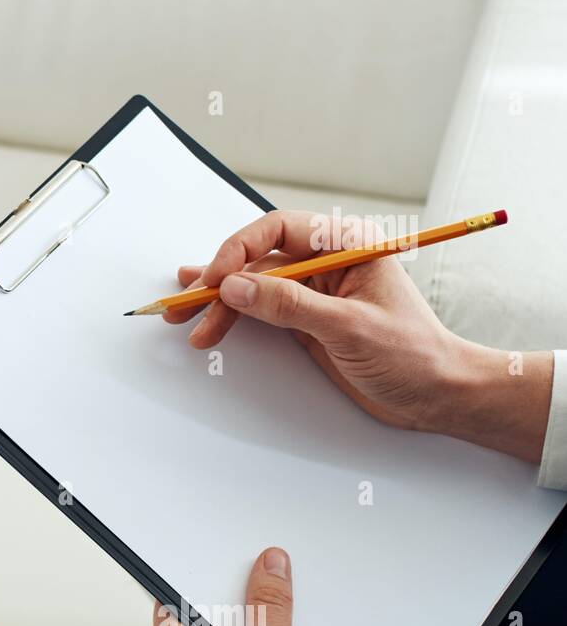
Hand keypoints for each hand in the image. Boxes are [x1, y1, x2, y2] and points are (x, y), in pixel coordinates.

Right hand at [169, 210, 552, 462]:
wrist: (438, 395)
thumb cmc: (414, 356)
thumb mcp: (349, 328)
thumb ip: (289, 305)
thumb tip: (236, 286)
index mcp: (348, 245)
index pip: (278, 230)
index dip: (239, 251)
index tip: (215, 280)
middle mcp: (327, 262)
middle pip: (258, 260)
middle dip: (218, 282)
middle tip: (186, 305)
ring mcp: (315, 292)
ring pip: (253, 286)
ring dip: (220, 304)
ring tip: (188, 322)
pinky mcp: (307, 320)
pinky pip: (261, 310)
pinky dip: (233, 316)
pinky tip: (209, 316)